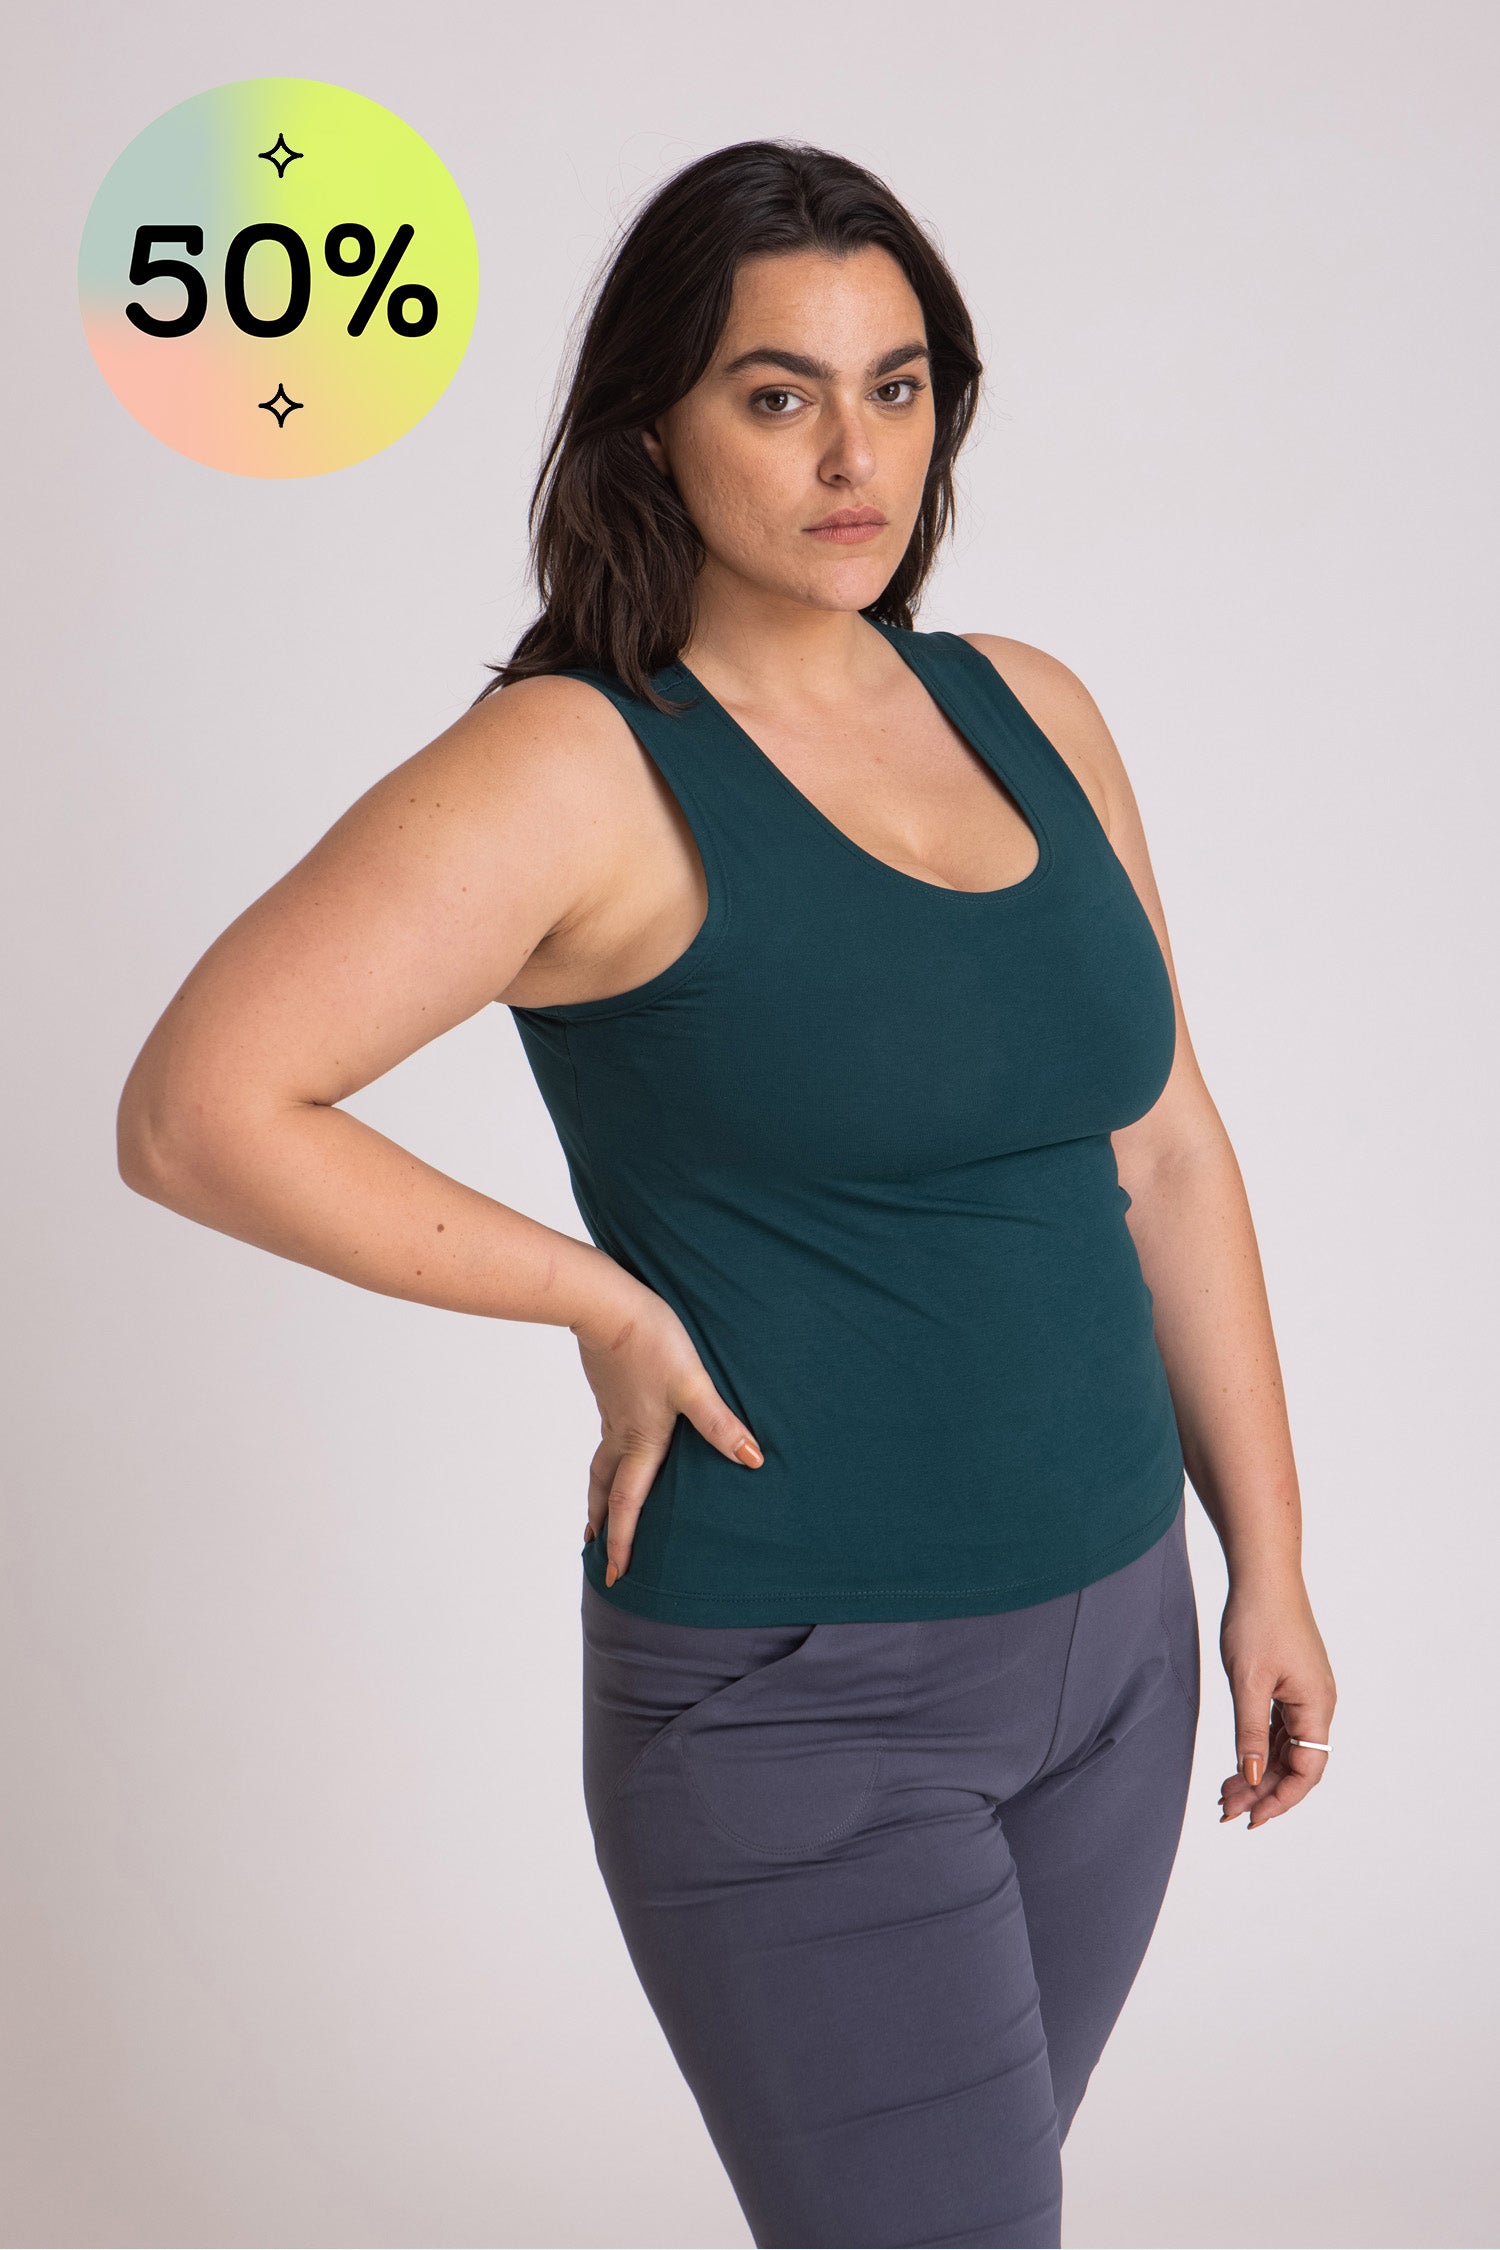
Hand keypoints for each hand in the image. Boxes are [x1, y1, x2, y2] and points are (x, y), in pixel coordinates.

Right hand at [571, 1277, 762, 1586]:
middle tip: (594, 1549)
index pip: (628, 1504)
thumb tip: (752, 1460)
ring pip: (602, 1464)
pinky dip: (608, 1457)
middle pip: (604, 1490)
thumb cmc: (650, 1343)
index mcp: (641, 1441)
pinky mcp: (612, 1391)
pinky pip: (607, 1437)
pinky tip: (619, 1443)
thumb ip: (721, 1424)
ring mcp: (613, 1413)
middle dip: (601, 1523)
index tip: (614, 1575)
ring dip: (598, 1492)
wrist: (606, 1305)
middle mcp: (622, 1434)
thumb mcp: (693, 1385)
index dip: (623, 1542)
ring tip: (596, 1510)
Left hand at [1216, 1574, 1335, 1829]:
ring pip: (1287, 1747)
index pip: (1306, 1771)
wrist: (1263, 1573)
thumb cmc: (1257, 1620)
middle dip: (1264, 1791)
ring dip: (1260, 1771)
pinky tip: (1241, 1761)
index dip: (1280, 1800)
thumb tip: (1254, 1779)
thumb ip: (1251, 1733)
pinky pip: (1281, 1726)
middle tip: (1226, 1810)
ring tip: (1226, 1793)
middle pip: (1297, 1763)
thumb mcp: (1248, 1682)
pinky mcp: (1292, 1682)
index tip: (1250, 1819)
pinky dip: (1261, 1746)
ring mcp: (1306, 1692)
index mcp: (1316, 1706)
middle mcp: (1318, 1703)